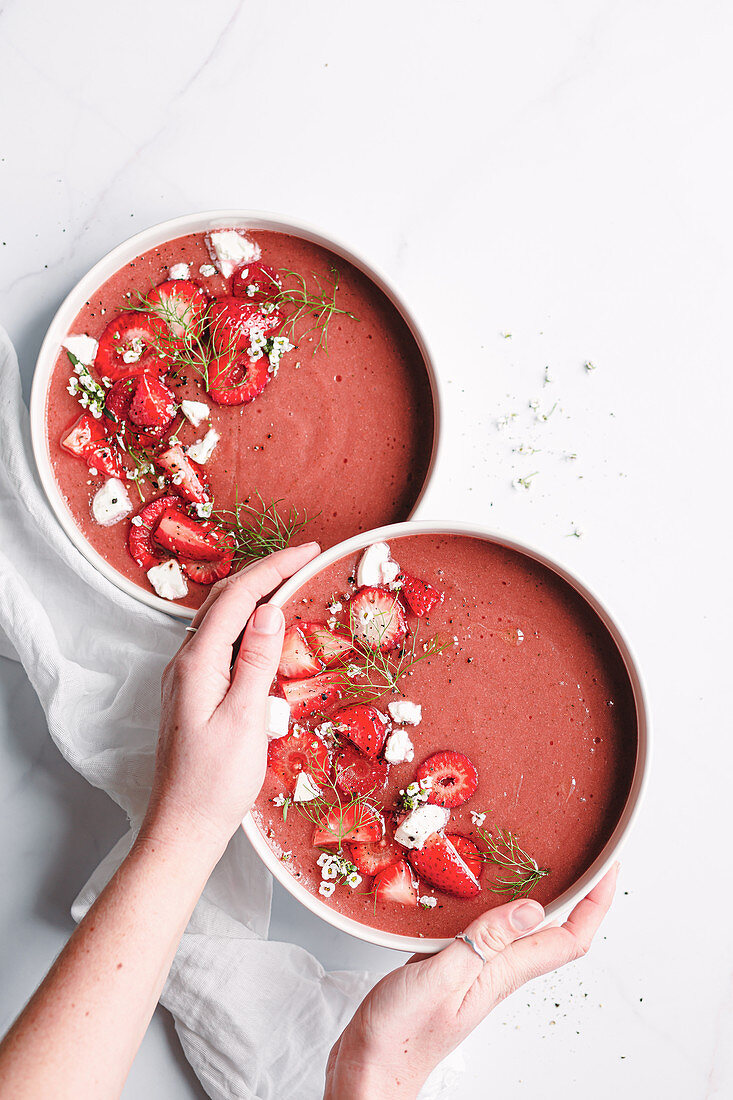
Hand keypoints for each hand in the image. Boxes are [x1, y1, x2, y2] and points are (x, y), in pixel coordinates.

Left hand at [140, 543, 319, 859]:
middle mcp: (185, 662)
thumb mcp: (245, 720)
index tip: (310, 551)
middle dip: (265, 572)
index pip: (237, 597)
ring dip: (254, 594)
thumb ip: (256, 661)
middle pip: (224, 599)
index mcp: (197, 663)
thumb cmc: (215, 783)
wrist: (183, 826)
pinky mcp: (193, 692)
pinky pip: (221, 641)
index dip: (274, 567)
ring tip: (291, 583)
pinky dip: (246, 622)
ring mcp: (186, 677)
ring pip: (220, 618)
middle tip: (306, 559)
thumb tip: (268, 608)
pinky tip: (266, 630)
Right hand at [325, 865, 618, 1099]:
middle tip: (587, 854)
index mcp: (504, 973)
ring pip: (523, 929)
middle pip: (554, 932)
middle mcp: (499, 971)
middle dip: (578, 894)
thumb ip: (484, 941)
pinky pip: (490, 931)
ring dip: (541, 896)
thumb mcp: (442, 977)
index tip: (608, 868)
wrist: (372, 1067)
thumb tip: (533, 909)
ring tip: (544, 860)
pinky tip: (483, 888)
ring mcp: (478, 970)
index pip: (569, 939)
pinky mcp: (455, 966)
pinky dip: (497, 904)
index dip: (595, 904)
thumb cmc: (402, 1033)